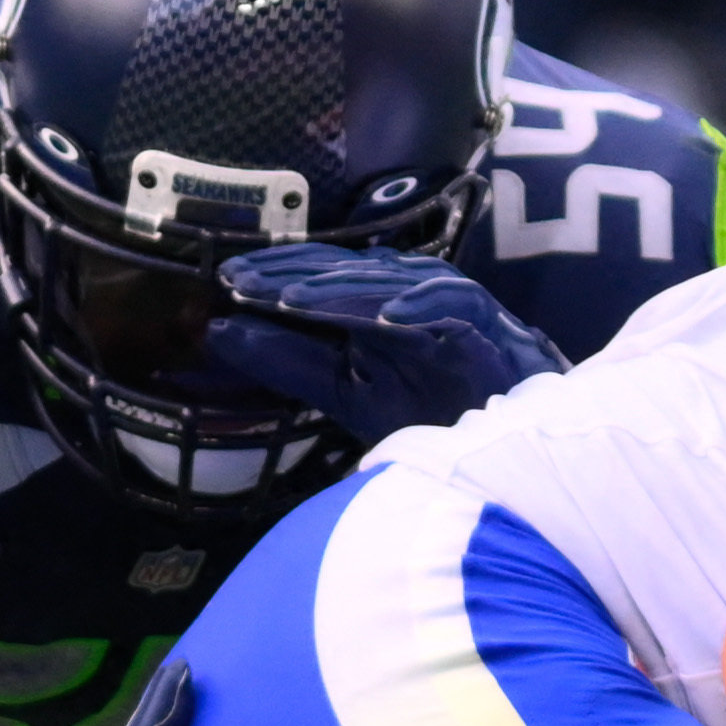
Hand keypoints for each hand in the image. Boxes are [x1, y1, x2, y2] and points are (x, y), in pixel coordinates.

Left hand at [174, 243, 567, 445]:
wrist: (506, 455)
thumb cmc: (432, 417)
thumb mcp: (344, 392)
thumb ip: (288, 362)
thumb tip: (219, 330)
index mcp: (378, 305)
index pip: (321, 277)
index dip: (275, 275)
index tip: (226, 282)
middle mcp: (412, 295)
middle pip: (350, 270)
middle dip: (294, 273)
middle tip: (242, 280)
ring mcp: (452, 307)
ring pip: (394, 283)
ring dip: (343, 290)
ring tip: (291, 300)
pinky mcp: (490, 327)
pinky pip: (454, 304)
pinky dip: (420, 308)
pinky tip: (383, 319)